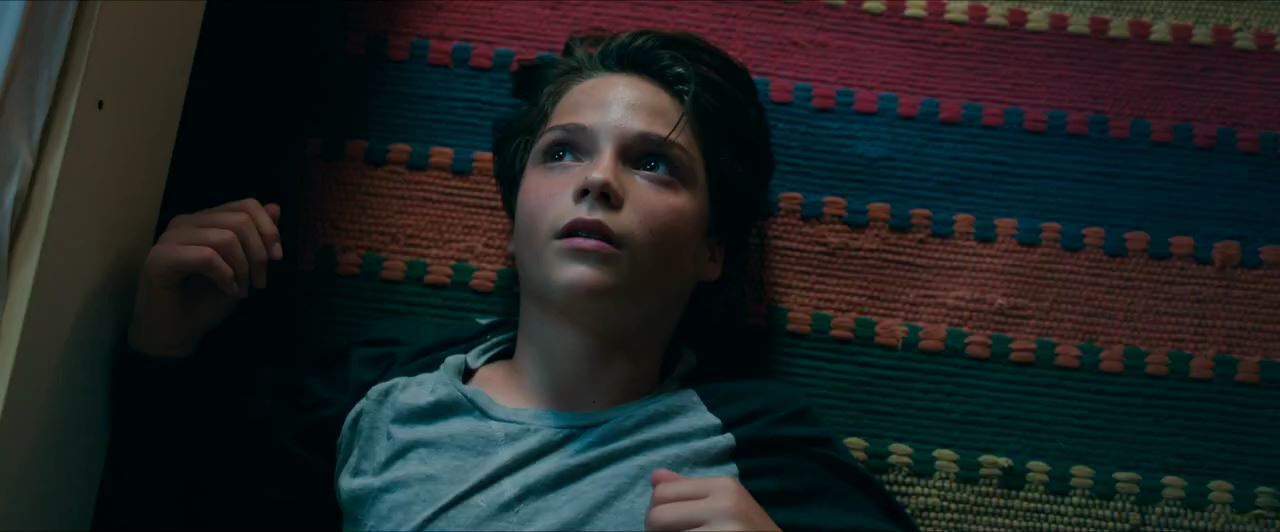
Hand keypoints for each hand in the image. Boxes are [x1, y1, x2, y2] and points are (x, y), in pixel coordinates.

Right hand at [127, 198, 282, 356]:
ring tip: (242, 290)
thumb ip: (256, 238)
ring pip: (225, 238)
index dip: (269, 230)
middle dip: (258, 254)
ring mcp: (169, 238)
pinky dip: (225, 276)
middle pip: (240, 221)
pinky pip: (207, 257)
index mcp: (204, 220)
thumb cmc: (206, 301)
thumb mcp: (242, 267)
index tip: (277, 258)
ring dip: (243, 269)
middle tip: (259, 282)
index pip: (246, 205)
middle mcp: (185, 222)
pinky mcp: (160, 258)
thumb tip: (276, 207)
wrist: (177, 333)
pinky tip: (228, 291)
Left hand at [645, 468, 780, 531]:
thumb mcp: (726, 504)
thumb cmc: (749, 530)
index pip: (662, 492)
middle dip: (656, 531)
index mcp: (725, 486)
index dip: (656, 510)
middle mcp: (725, 506)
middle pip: (657, 516)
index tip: (669, 525)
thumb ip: (691, 490)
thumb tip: (656, 476)